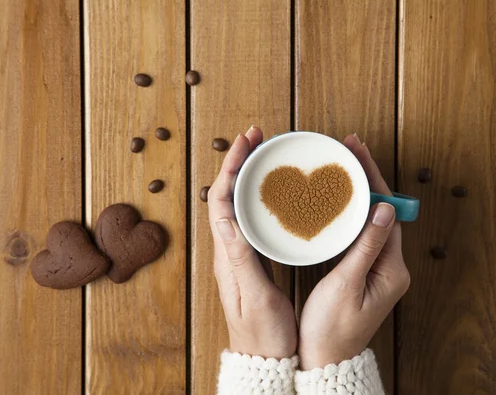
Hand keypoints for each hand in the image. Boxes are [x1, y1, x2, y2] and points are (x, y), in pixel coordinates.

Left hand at [208, 126, 296, 358]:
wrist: (264, 357)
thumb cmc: (262, 332)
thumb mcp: (254, 296)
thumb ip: (240, 258)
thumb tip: (226, 218)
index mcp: (228, 255)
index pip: (220, 201)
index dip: (230, 169)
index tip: (245, 144)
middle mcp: (230, 250)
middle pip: (227, 196)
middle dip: (239, 163)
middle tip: (257, 138)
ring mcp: (240, 253)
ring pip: (239, 204)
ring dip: (248, 176)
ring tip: (265, 155)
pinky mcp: (253, 259)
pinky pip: (252, 218)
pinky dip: (260, 197)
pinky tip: (275, 191)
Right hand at [298, 134, 410, 369]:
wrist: (327, 358)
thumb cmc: (332, 328)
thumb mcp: (346, 285)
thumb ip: (366, 247)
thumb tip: (385, 208)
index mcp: (392, 270)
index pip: (387, 212)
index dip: (374, 180)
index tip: (359, 153)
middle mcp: (391, 266)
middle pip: (383, 211)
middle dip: (368, 178)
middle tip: (349, 149)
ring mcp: (380, 269)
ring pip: (372, 219)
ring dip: (360, 191)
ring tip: (344, 166)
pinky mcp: (366, 271)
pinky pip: (363, 232)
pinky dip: (352, 211)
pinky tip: (339, 199)